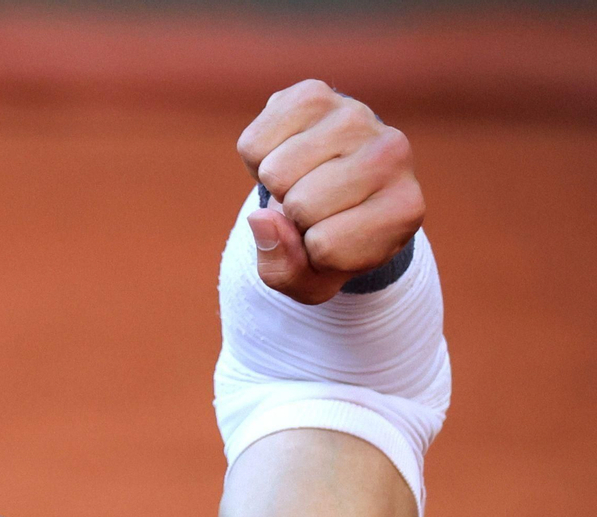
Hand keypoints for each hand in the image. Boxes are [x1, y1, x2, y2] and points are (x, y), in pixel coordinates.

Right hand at [237, 80, 423, 303]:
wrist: (335, 187)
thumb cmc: (327, 242)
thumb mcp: (311, 279)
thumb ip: (283, 269)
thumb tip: (261, 217)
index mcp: (404, 209)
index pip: (327, 245)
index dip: (312, 254)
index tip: (330, 239)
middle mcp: (393, 153)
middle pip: (302, 205)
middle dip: (292, 216)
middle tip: (312, 209)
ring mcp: (356, 116)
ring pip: (277, 171)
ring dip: (275, 186)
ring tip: (301, 182)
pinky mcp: (314, 93)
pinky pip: (255, 143)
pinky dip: (256, 158)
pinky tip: (286, 156)